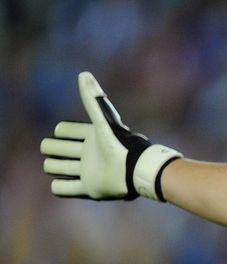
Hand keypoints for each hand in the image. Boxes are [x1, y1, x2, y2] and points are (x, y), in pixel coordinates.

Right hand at [40, 72, 181, 200]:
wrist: (136, 170)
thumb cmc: (120, 144)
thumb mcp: (103, 121)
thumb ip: (93, 100)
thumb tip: (84, 74)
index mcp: (91, 137)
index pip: (66, 130)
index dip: (63, 130)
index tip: (65, 132)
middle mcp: (88, 154)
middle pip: (59, 149)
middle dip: (54, 148)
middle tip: (60, 150)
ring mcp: (88, 171)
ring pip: (61, 168)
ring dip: (54, 167)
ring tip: (56, 166)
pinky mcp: (89, 189)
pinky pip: (66, 189)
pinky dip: (60, 187)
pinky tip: (59, 183)